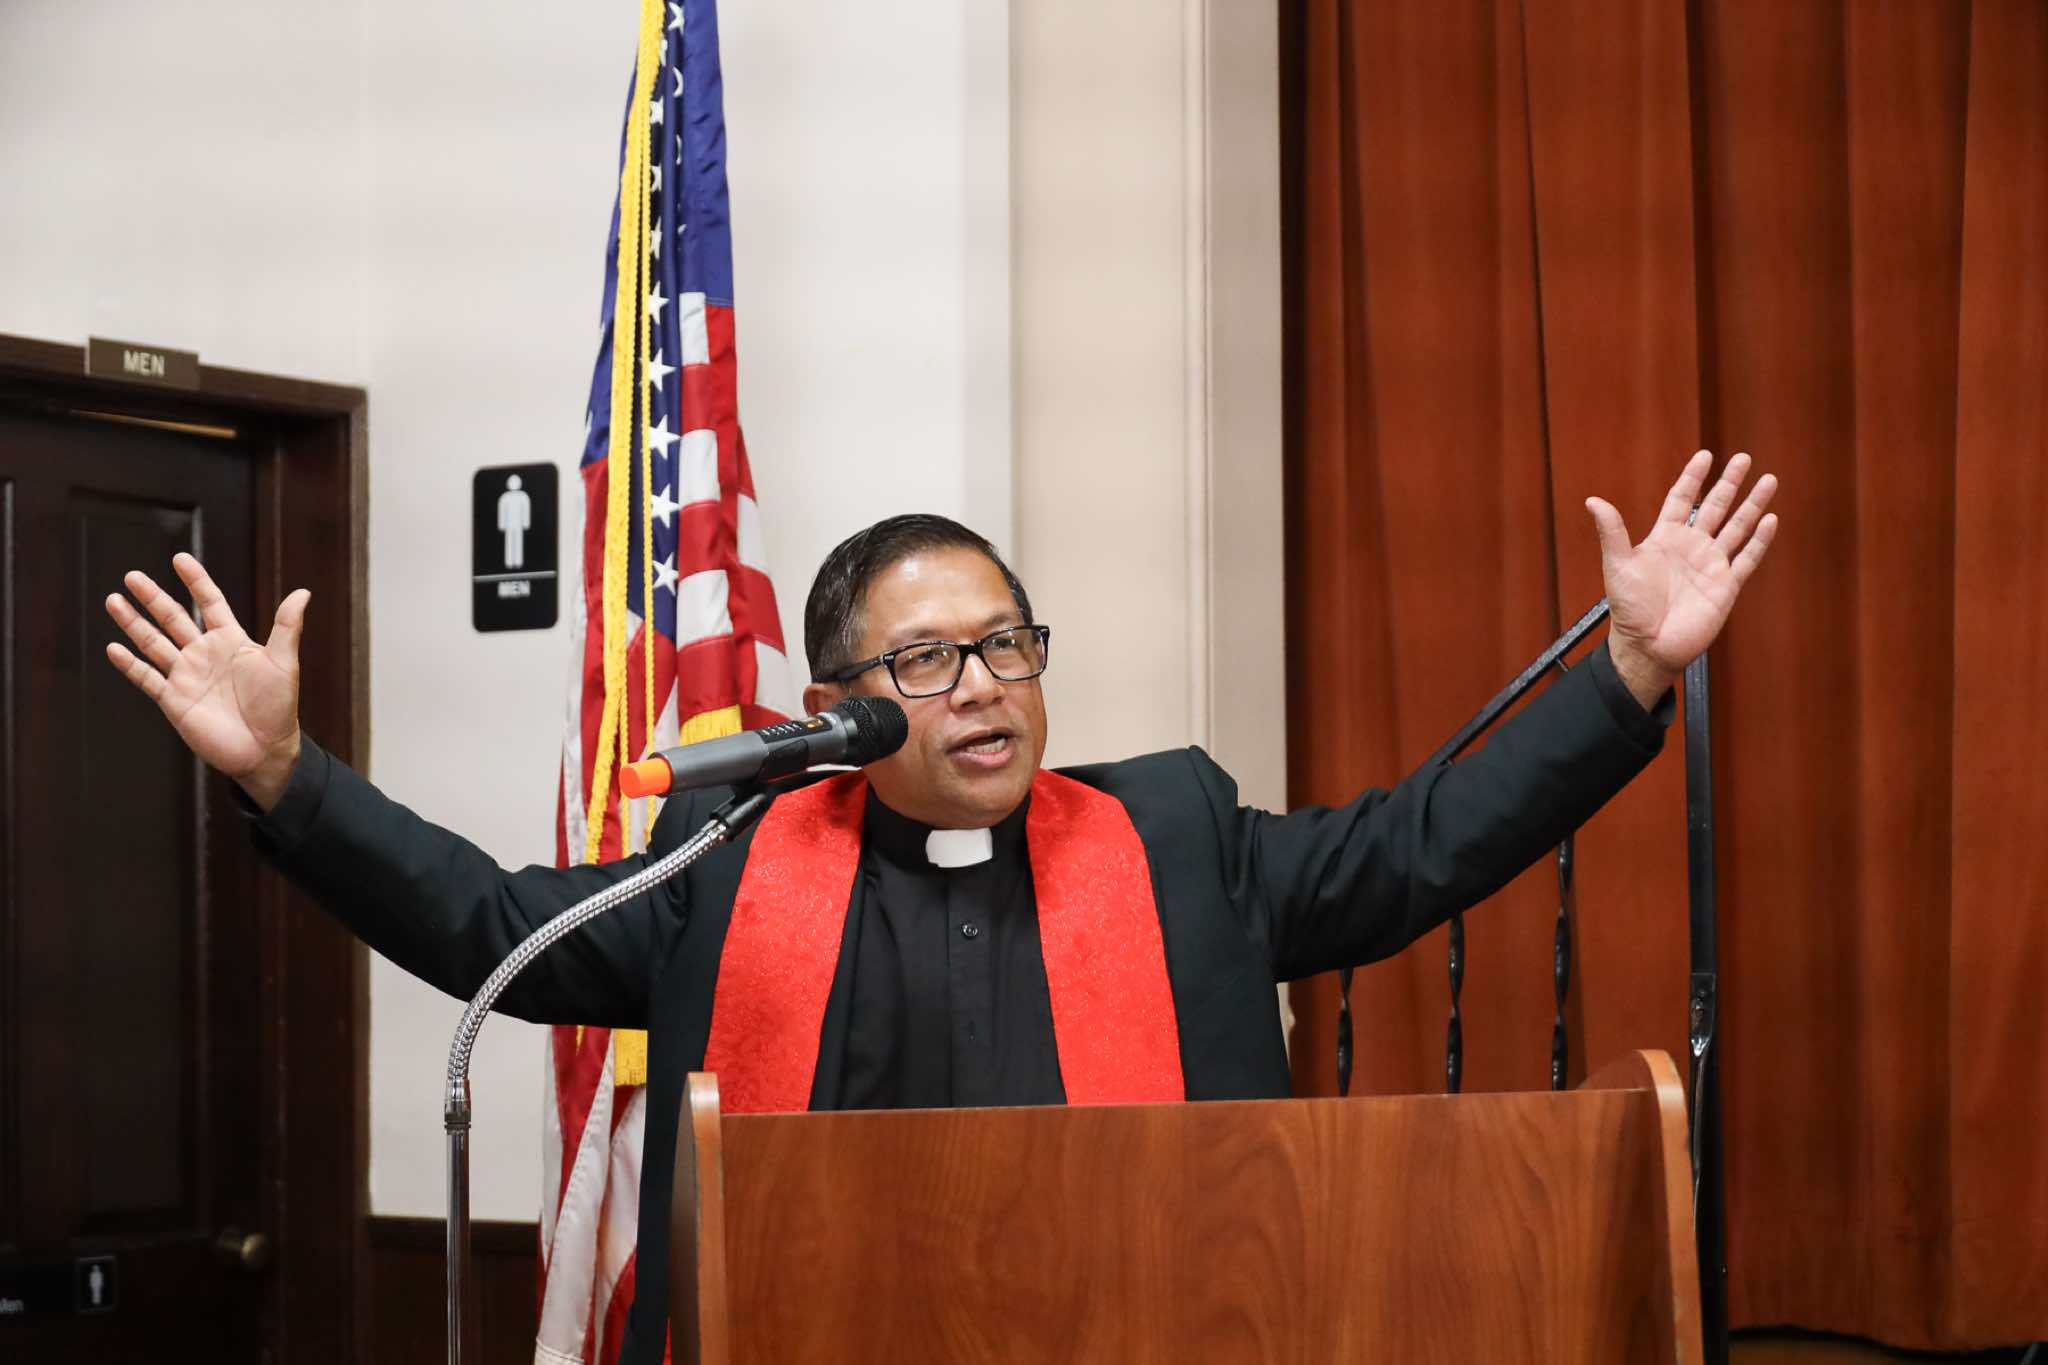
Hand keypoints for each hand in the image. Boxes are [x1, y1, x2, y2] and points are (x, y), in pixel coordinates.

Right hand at [104, 553, 310, 811]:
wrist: (265, 750)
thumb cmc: (278, 707)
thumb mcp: (284, 662)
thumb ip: (287, 626)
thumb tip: (303, 592)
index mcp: (231, 641)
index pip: (210, 603)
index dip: (196, 581)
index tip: (179, 559)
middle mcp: (205, 654)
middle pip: (173, 618)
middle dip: (152, 597)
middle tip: (131, 576)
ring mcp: (187, 676)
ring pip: (153, 643)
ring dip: (133, 623)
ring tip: (113, 600)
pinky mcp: (174, 700)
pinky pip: (147, 678)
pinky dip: (129, 664)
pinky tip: (113, 647)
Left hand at [1586, 450, 1778, 709]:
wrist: (1647, 646)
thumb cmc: (1629, 608)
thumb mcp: (1618, 565)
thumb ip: (1611, 532)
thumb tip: (1592, 500)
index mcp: (1665, 538)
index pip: (1681, 499)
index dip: (1693, 478)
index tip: (1706, 455)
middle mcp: (1691, 547)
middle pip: (1715, 507)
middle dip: (1729, 483)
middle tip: (1744, 458)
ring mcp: (1711, 565)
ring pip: (1737, 527)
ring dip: (1753, 504)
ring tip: (1769, 480)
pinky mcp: (1726, 586)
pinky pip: (1746, 558)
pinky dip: (1759, 540)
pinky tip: (1770, 520)